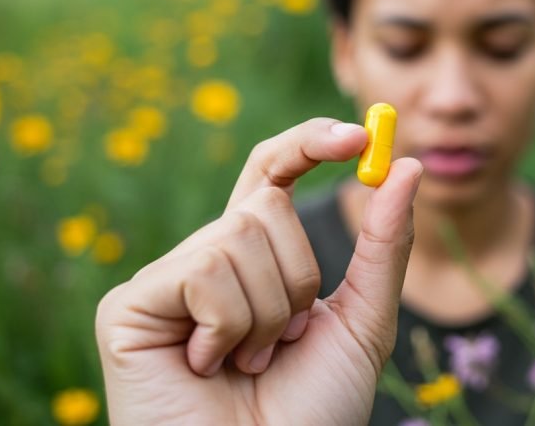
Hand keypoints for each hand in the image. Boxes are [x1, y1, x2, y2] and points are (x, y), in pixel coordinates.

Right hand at [95, 118, 422, 424]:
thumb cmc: (314, 411)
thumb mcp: (363, 321)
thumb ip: (384, 245)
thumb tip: (405, 164)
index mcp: (255, 256)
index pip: (273, 172)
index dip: (308, 145)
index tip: (356, 137)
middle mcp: (208, 258)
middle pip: (266, 204)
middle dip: (298, 279)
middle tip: (282, 343)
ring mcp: (167, 280)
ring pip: (239, 235)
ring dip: (267, 314)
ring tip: (247, 363)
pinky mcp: (129, 305)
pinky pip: (205, 269)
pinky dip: (228, 325)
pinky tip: (207, 366)